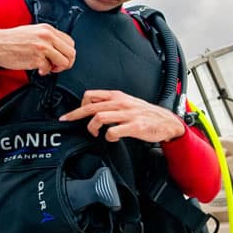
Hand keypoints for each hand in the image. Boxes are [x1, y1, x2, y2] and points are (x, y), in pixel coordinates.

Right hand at [0, 24, 75, 74]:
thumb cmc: (10, 40)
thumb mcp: (32, 32)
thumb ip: (47, 38)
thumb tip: (59, 49)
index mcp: (47, 29)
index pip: (70, 42)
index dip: (67, 53)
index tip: (60, 58)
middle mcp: (47, 36)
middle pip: (71, 53)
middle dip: (66, 63)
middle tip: (56, 66)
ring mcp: (42, 47)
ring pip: (64, 62)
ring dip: (57, 68)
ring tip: (46, 67)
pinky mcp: (36, 58)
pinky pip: (49, 69)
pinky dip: (44, 71)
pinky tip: (37, 68)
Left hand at [60, 89, 185, 142]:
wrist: (166, 121)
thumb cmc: (145, 113)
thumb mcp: (126, 102)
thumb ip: (110, 103)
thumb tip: (91, 107)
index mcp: (117, 96)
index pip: (91, 95)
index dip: (79, 104)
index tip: (74, 114)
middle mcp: (120, 103)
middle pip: (91, 106)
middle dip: (75, 114)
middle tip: (66, 120)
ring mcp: (127, 115)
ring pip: (99, 117)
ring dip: (92, 127)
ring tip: (94, 132)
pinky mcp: (134, 126)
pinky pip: (114, 131)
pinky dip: (108, 136)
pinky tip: (111, 138)